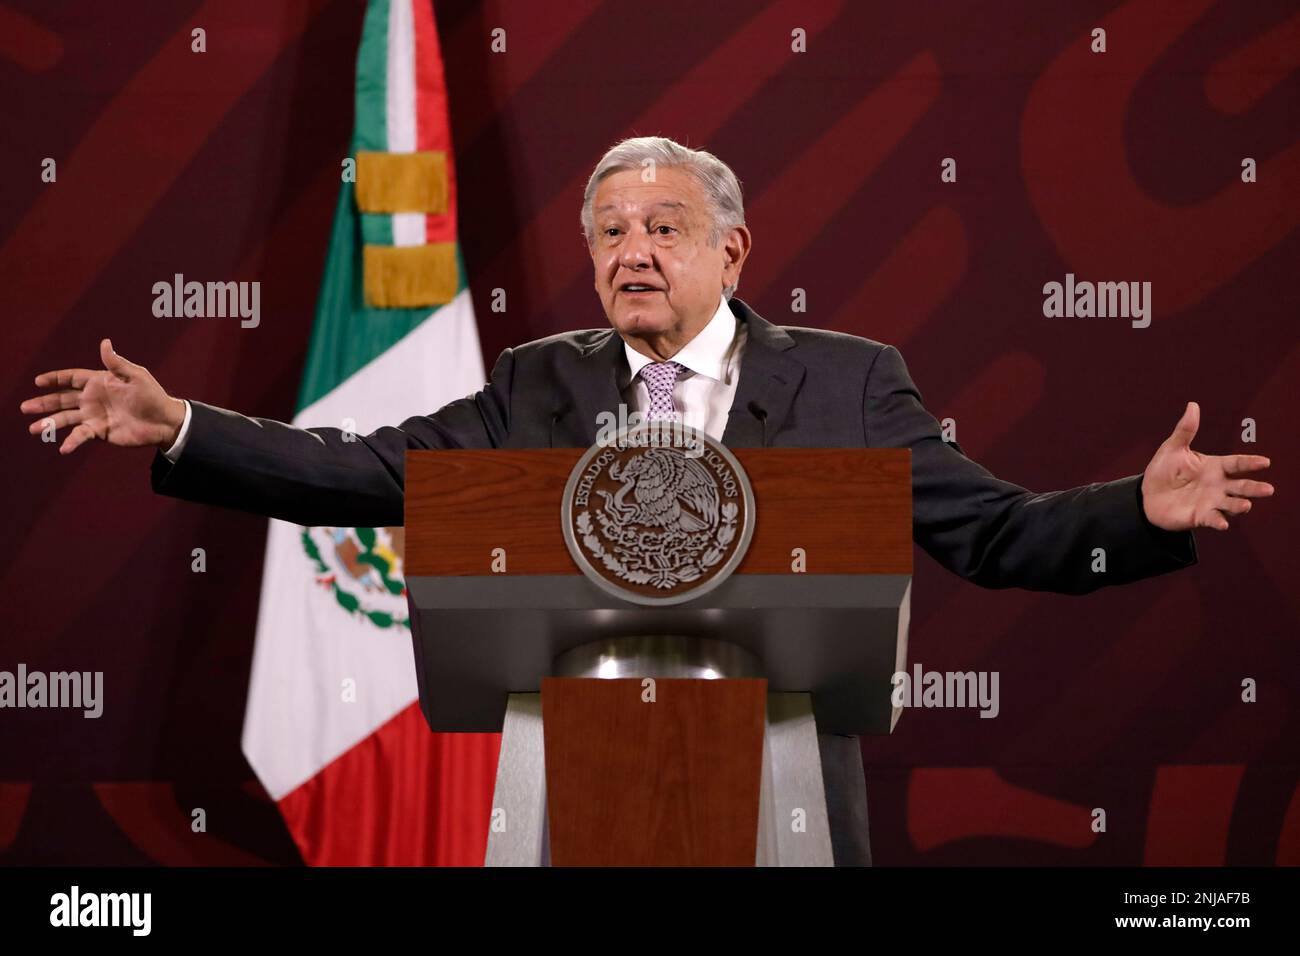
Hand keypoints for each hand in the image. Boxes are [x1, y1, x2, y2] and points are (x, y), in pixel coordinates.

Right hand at [20, 339, 185, 454]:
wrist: (164, 421)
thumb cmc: (152, 396)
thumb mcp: (136, 376)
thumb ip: (117, 363)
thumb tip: (104, 342)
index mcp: (99, 382)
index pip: (71, 378)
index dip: (55, 379)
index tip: (38, 382)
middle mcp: (93, 399)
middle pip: (62, 399)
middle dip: (43, 403)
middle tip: (24, 407)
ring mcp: (94, 416)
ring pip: (66, 419)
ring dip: (49, 423)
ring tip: (33, 429)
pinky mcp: (100, 431)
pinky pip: (81, 435)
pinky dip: (72, 441)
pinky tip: (63, 447)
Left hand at [1141, 401, 1273, 531]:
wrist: (1147, 496)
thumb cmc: (1163, 470)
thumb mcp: (1173, 448)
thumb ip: (1186, 430)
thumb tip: (1193, 405)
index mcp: (1215, 467)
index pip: (1236, 463)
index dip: (1251, 463)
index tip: (1265, 462)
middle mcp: (1218, 485)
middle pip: (1241, 486)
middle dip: (1254, 488)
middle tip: (1268, 489)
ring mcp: (1211, 502)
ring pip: (1232, 504)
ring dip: (1240, 505)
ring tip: (1246, 505)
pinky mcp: (1201, 516)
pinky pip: (1213, 520)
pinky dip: (1219, 521)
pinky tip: (1222, 523)